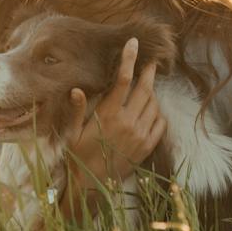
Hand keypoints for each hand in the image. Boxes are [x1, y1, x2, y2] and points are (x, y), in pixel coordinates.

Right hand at [64, 37, 167, 186]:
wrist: (90, 186)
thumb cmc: (77, 157)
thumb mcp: (72, 133)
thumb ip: (76, 110)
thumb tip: (76, 89)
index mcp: (108, 115)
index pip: (123, 80)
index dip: (129, 59)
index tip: (134, 43)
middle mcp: (127, 123)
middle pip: (144, 88)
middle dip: (148, 72)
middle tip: (151, 62)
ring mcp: (140, 136)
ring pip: (154, 105)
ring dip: (152, 93)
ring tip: (147, 87)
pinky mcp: (146, 148)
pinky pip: (160, 124)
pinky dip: (158, 113)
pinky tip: (151, 110)